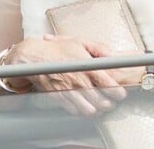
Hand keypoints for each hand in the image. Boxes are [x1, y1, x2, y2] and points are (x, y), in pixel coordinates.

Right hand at [4, 35, 126, 115]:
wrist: (34, 57)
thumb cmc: (56, 49)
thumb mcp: (79, 42)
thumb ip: (100, 48)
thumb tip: (114, 55)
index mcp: (88, 67)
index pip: (111, 87)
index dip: (118, 92)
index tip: (119, 92)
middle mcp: (80, 81)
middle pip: (103, 102)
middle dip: (109, 103)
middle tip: (108, 99)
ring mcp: (70, 92)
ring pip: (91, 110)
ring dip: (96, 108)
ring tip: (96, 103)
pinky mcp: (60, 98)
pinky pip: (76, 111)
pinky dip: (81, 110)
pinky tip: (83, 103)